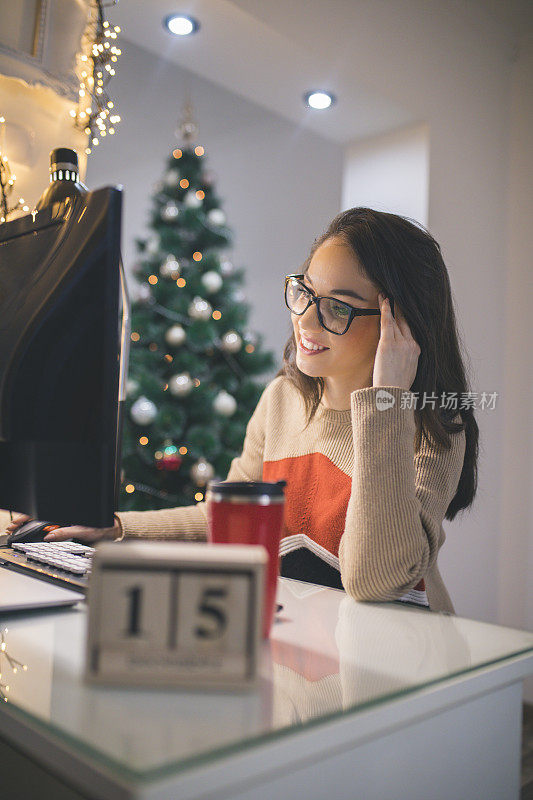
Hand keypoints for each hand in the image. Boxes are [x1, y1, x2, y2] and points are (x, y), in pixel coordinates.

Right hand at [5, 512, 119, 542]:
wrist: (111, 528)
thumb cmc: (100, 526)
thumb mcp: (82, 530)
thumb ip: (65, 532)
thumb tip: (49, 536)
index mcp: (65, 514)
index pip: (42, 514)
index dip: (27, 517)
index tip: (17, 522)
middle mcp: (64, 515)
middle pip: (40, 516)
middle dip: (25, 520)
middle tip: (13, 527)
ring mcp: (64, 520)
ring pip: (44, 520)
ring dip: (31, 523)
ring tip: (18, 527)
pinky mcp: (67, 524)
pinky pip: (51, 525)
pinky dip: (40, 527)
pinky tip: (32, 529)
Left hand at [372, 293, 420, 390]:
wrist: (392, 395)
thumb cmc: (396, 388)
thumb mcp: (407, 373)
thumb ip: (406, 361)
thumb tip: (401, 359)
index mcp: (417, 351)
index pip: (411, 331)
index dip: (407, 319)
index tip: (405, 311)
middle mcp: (411, 345)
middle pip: (406, 322)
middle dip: (401, 309)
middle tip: (397, 297)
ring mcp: (401, 343)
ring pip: (396, 320)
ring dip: (392, 306)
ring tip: (387, 295)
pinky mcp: (388, 344)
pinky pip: (387, 322)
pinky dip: (385, 310)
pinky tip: (383, 300)